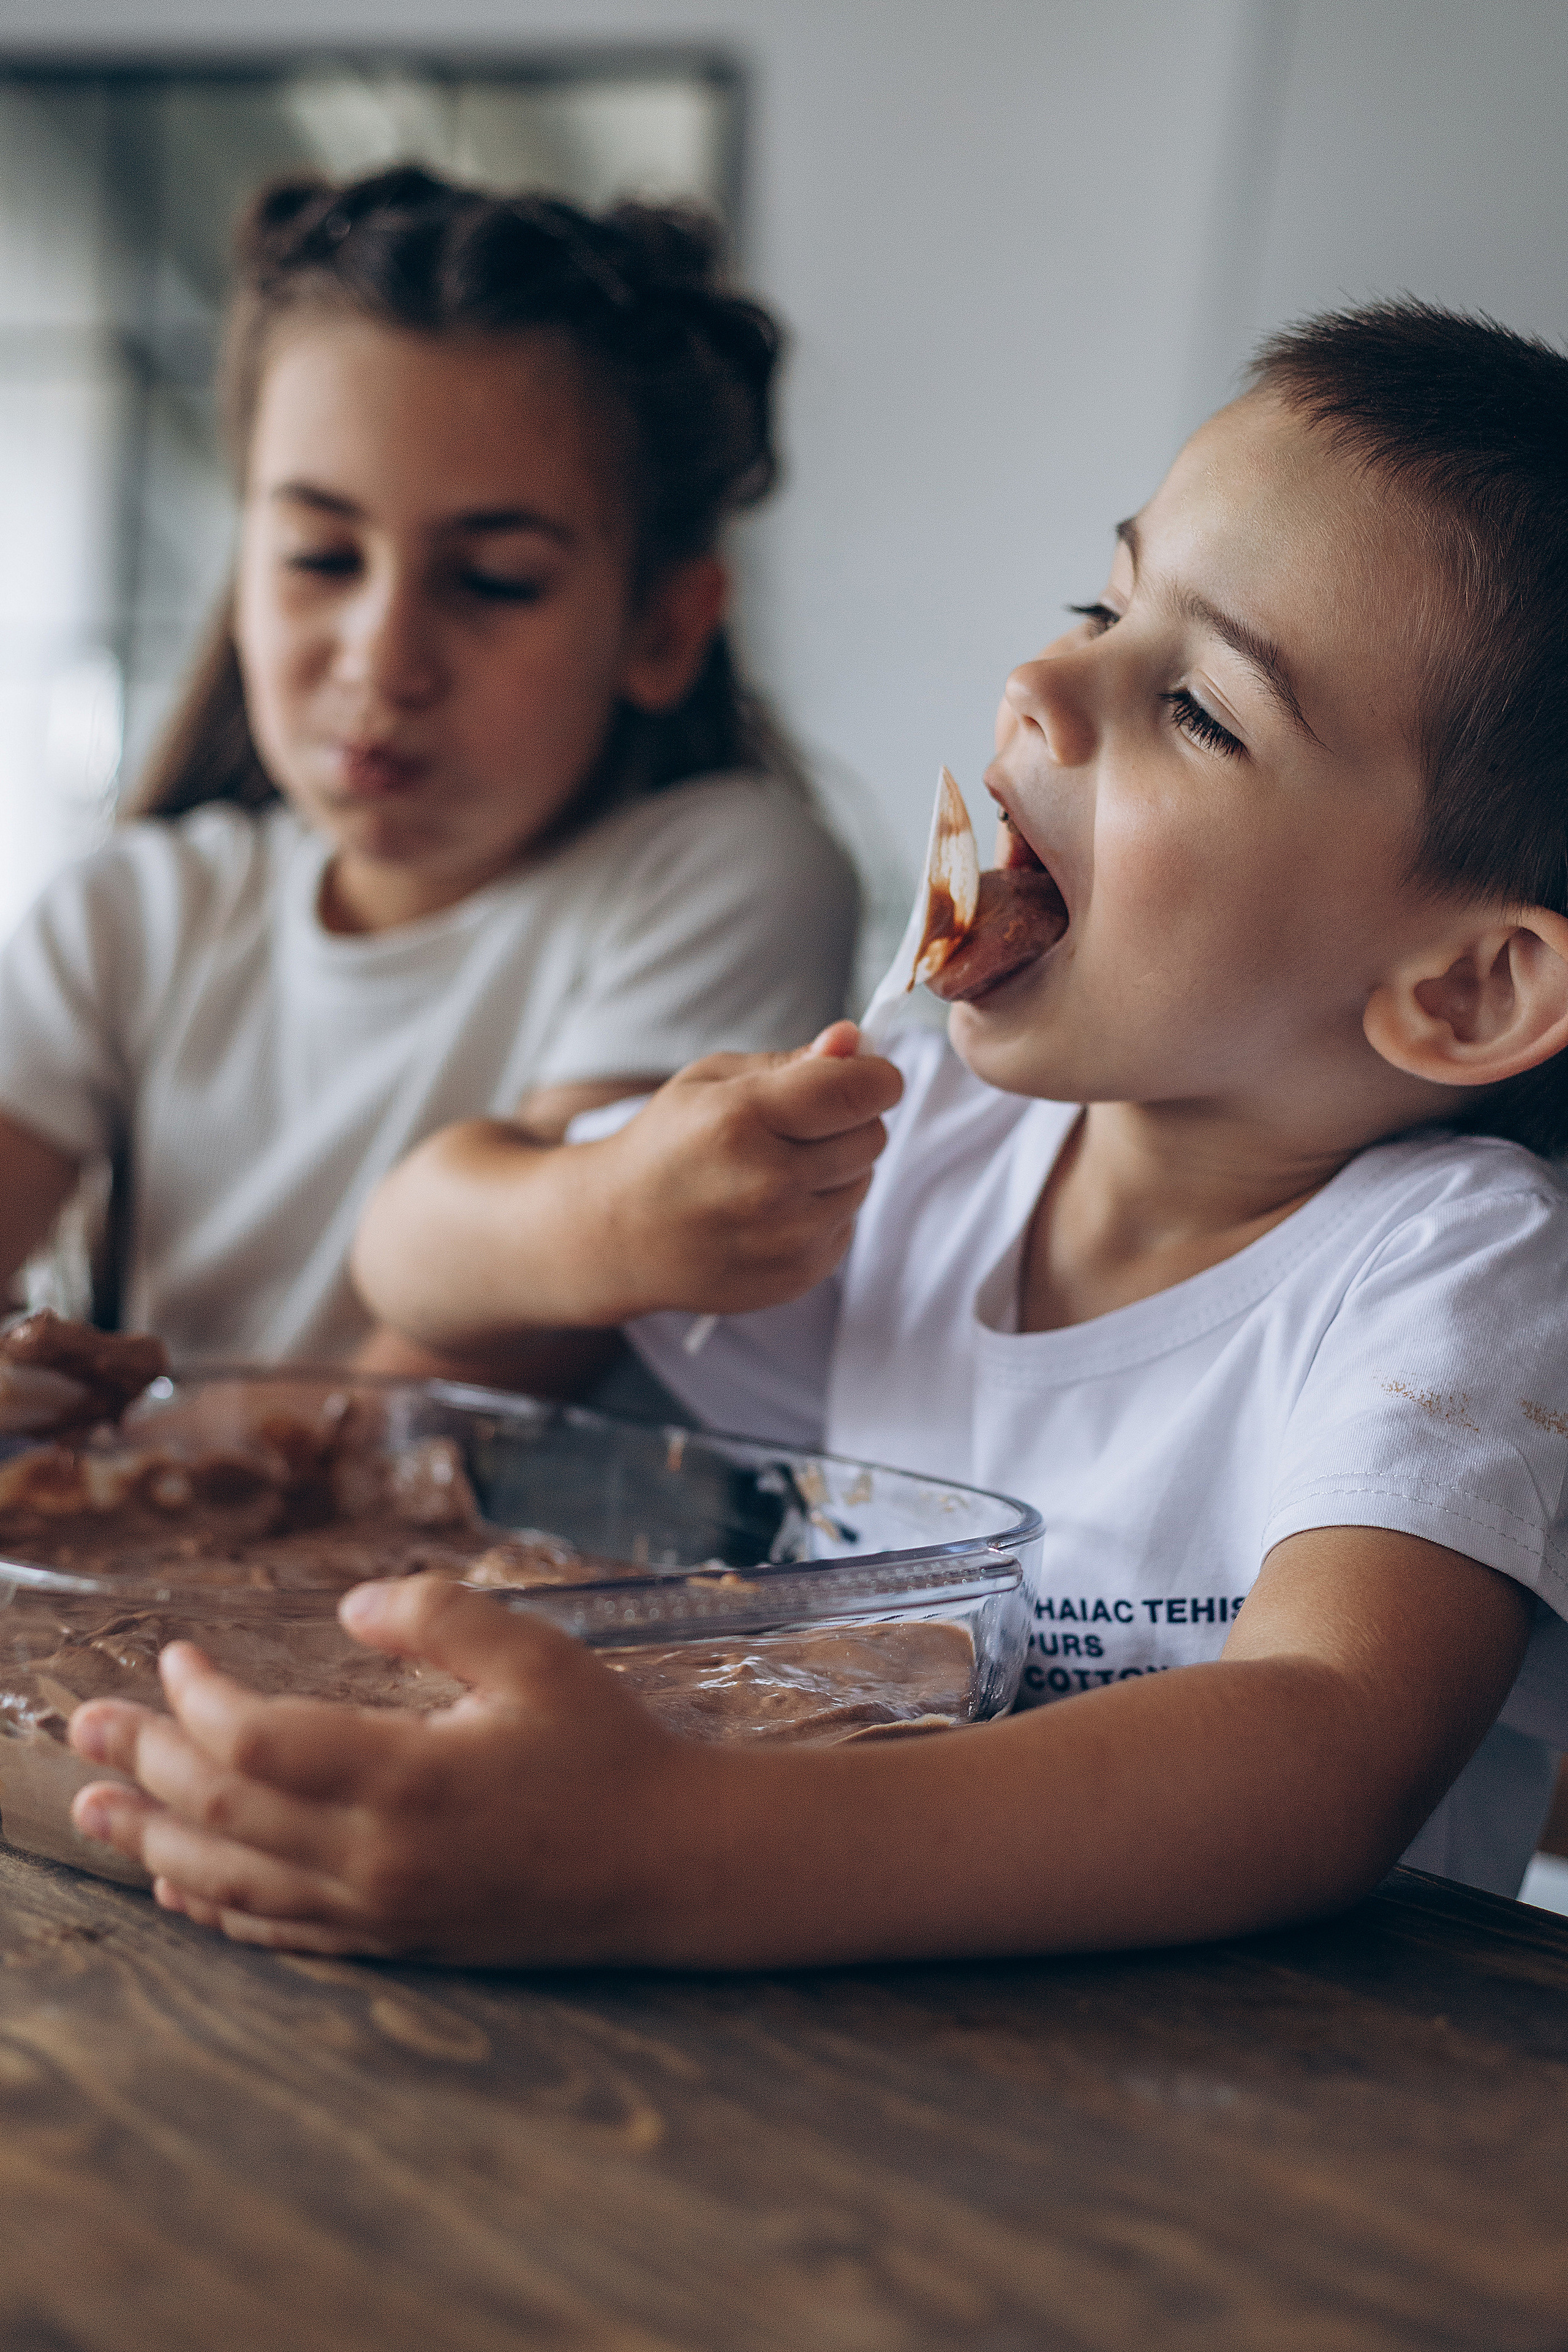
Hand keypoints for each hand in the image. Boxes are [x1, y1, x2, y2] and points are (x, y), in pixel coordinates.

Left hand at [66, 1576, 709, 1961]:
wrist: (670, 1866)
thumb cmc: (607, 1751)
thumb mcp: (536, 1656)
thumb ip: (439, 1615)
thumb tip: (346, 1607)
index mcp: (409, 1778)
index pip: (256, 1743)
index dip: (198, 1700)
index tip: (177, 1656)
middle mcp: (379, 1857)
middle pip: (223, 1812)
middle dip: (145, 1763)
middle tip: (84, 1724)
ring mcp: (382, 1911)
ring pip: (232, 1883)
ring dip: (152, 1841)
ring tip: (93, 1807)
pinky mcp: (396, 1944)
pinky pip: (279, 1934)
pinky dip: (214, 1908)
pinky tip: (175, 1889)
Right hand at [589, 1019, 902, 1318]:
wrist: (620, 1233)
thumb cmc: (667, 1144)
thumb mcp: (712, 1080)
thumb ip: (791, 1060)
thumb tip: (852, 1040)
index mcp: (742, 1120)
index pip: (859, 1091)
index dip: (875, 1075)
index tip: (864, 1073)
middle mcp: (769, 1185)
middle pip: (871, 1135)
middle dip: (847, 1120)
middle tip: (796, 1126)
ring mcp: (786, 1240)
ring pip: (864, 1182)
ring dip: (836, 1168)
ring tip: (776, 1169)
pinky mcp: (797, 1276)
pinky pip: (846, 1225)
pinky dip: (822, 1210)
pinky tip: (772, 1209)